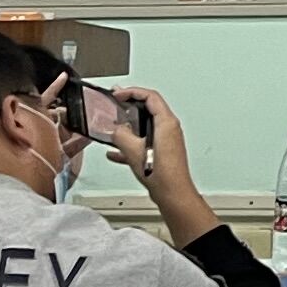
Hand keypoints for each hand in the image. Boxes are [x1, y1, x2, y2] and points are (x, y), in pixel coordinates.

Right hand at [100, 85, 215, 247]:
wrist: (173, 194)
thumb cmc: (163, 174)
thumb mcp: (133, 150)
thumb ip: (121, 135)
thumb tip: (115, 130)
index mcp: (166, 122)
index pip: (150, 97)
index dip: (132, 92)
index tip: (118, 94)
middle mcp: (169, 129)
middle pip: (148, 108)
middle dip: (129, 106)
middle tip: (116, 104)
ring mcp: (166, 141)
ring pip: (146, 125)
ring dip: (129, 125)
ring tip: (113, 125)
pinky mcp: (162, 152)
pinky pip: (144, 141)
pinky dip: (130, 143)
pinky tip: (115, 153)